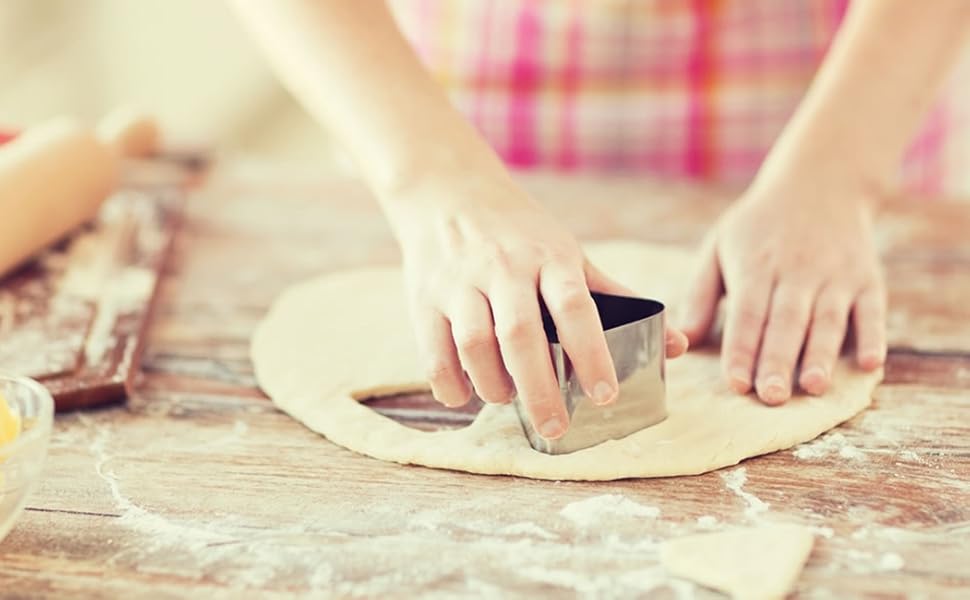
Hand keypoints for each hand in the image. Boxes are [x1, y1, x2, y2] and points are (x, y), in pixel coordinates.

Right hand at [390, 173, 688, 438]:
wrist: (447, 193)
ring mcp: (459, 283)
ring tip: (509, 399)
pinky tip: (467, 395)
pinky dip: (451, 385)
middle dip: (540, 390)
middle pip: (521, 335)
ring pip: (475, 346)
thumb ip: (617, 298)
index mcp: (548, 257)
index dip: (591, 353)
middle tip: (557, 428)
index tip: (605, 395)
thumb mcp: (569, 254)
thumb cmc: (520, 233)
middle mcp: (503, 268)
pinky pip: (434, 354)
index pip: (574, 306)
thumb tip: (679, 346)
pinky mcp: (424, 299)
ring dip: (495, 386)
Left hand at [681, 173, 886, 403]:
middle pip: (786, 323)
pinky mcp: (868, 279)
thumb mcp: (720, 247)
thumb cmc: (759, 225)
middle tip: (772, 397)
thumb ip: (700, 294)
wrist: (821, 181)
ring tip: (814, 387)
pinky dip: (873, 337)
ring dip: (821, 355)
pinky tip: (869, 364)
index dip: (742, 349)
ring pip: (827, 320)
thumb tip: (682, 337)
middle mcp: (797, 272)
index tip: (736, 383)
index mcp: (756, 267)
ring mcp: (835, 276)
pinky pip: (872, 311)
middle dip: (779, 362)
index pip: (747, 315)